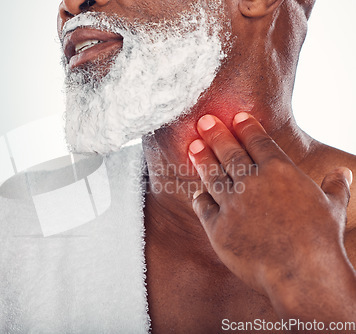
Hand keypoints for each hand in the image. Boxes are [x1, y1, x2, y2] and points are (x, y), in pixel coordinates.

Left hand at [189, 113, 354, 319]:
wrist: (302, 274)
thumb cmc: (322, 240)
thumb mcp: (334, 208)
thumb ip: (336, 187)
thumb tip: (344, 173)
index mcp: (280, 172)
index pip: (258, 141)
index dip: (246, 127)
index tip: (236, 116)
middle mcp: (252, 182)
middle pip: (229, 152)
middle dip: (215, 133)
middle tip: (204, 120)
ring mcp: (232, 204)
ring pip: (212, 174)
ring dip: (201, 158)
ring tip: (192, 145)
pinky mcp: (218, 227)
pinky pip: (204, 206)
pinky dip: (200, 197)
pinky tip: (199, 192)